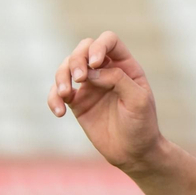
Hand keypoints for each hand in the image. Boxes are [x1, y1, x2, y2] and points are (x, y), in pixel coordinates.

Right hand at [47, 31, 162, 171]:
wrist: (134, 153)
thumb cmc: (142, 124)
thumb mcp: (138, 100)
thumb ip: (118, 79)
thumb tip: (92, 71)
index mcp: (125, 65)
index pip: (109, 41)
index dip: (98, 46)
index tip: (94, 64)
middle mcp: (106, 71)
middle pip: (83, 48)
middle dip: (76, 59)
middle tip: (79, 79)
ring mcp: (90, 86)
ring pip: (67, 67)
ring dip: (61, 76)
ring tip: (65, 95)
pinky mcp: (77, 103)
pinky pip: (58, 92)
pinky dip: (53, 98)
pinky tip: (59, 112)